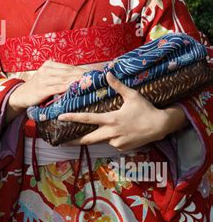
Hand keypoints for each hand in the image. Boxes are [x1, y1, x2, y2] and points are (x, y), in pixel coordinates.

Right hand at [6, 60, 106, 123]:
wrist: (20, 95)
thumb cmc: (38, 87)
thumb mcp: (48, 78)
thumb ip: (61, 76)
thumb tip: (79, 77)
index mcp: (49, 65)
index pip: (70, 67)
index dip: (83, 70)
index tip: (95, 73)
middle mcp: (46, 70)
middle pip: (69, 72)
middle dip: (83, 75)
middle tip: (96, 78)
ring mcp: (44, 79)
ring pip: (64, 79)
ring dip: (78, 81)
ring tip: (90, 83)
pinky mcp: (42, 89)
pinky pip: (57, 88)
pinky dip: (67, 88)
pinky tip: (75, 89)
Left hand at [59, 72, 187, 151]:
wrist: (161, 126)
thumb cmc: (146, 109)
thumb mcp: (132, 95)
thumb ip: (117, 86)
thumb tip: (107, 73)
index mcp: (111, 119)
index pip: (87, 118)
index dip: (72, 118)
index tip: (60, 117)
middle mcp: (111, 133)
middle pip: (88, 139)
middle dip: (74, 141)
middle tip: (62, 141)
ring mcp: (117, 142)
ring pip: (103, 139)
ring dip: (101, 135)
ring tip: (115, 127)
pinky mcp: (122, 148)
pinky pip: (113, 143)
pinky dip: (114, 137)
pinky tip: (125, 131)